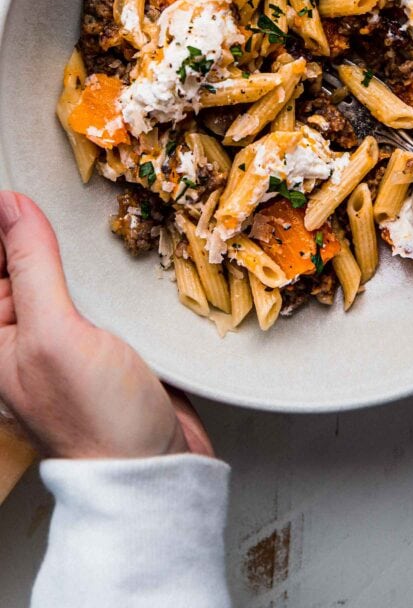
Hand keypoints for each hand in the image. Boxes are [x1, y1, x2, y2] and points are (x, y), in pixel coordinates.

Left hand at [0, 191, 213, 459]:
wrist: (153, 467)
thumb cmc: (95, 415)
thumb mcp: (54, 333)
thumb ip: (30, 265)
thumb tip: (9, 206)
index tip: (20, 190)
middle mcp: (17, 334)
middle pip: (11, 262)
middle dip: (24, 228)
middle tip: (49, 198)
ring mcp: (56, 336)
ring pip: (49, 271)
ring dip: (61, 243)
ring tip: (77, 212)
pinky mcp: (94, 338)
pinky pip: (83, 289)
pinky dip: (93, 266)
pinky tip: (110, 249)